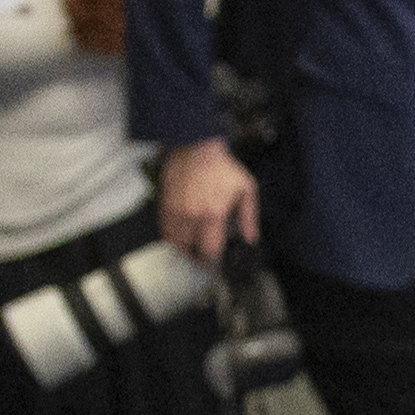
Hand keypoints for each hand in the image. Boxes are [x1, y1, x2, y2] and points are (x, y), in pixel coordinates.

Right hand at [160, 137, 261, 257]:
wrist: (196, 148)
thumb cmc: (222, 167)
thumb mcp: (246, 190)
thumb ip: (249, 217)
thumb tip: (251, 238)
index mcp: (213, 214)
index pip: (209, 250)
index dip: (212, 262)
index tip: (215, 265)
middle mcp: (192, 216)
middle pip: (189, 250)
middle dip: (197, 259)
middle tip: (203, 261)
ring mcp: (175, 211)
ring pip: (174, 242)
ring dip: (183, 250)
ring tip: (192, 251)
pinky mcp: (165, 205)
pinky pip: (164, 230)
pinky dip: (172, 237)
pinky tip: (181, 237)